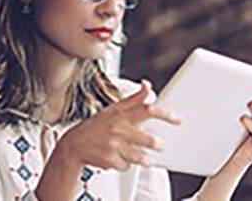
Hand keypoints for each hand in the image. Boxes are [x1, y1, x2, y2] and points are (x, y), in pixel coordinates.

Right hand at [54, 80, 181, 170]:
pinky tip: (117, 159)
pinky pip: (126, 166)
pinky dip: (125, 165)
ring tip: (143, 158)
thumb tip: (148, 85)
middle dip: (156, 145)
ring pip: (139, 156)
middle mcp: (118, 128)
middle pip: (147, 139)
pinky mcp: (109, 159)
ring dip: (143, 159)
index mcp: (122, 114)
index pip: (147, 111)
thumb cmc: (97, 126)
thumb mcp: (114, 109)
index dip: (165, 115)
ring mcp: (113, 144)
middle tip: (159, 146)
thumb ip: (134, 99)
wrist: (74, 144)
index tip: (177, 120)